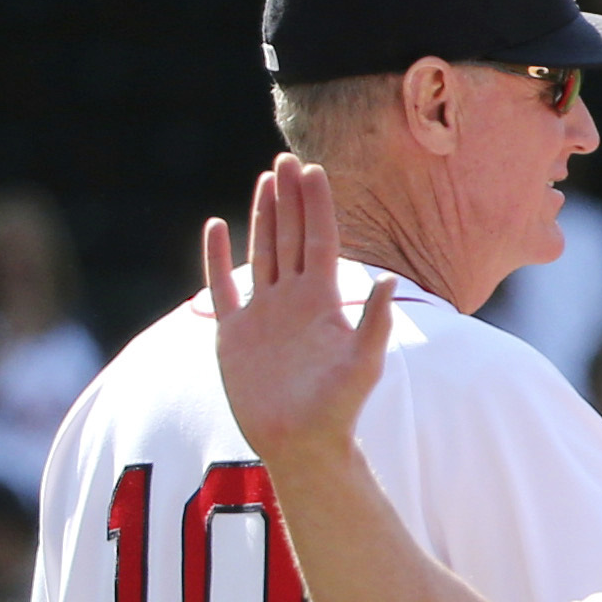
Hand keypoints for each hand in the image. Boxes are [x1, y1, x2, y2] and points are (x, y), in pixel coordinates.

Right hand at [203, 154, 393, 465]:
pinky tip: (216, 226)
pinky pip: (222, 286)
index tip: (315, 170)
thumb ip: (374, 323)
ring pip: (263, 252)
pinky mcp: (233, 333)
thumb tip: (385, 282)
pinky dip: (215, 258)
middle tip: (288, 158)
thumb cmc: (338, 409)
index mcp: (323, 302)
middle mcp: (294, 301)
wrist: (302, 443)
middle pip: (291, 237)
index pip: (320, 241)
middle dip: (290, 199)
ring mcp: (263, 314)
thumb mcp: (362, 364)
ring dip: (263, 216)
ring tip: (266, 179)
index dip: (317, 206)